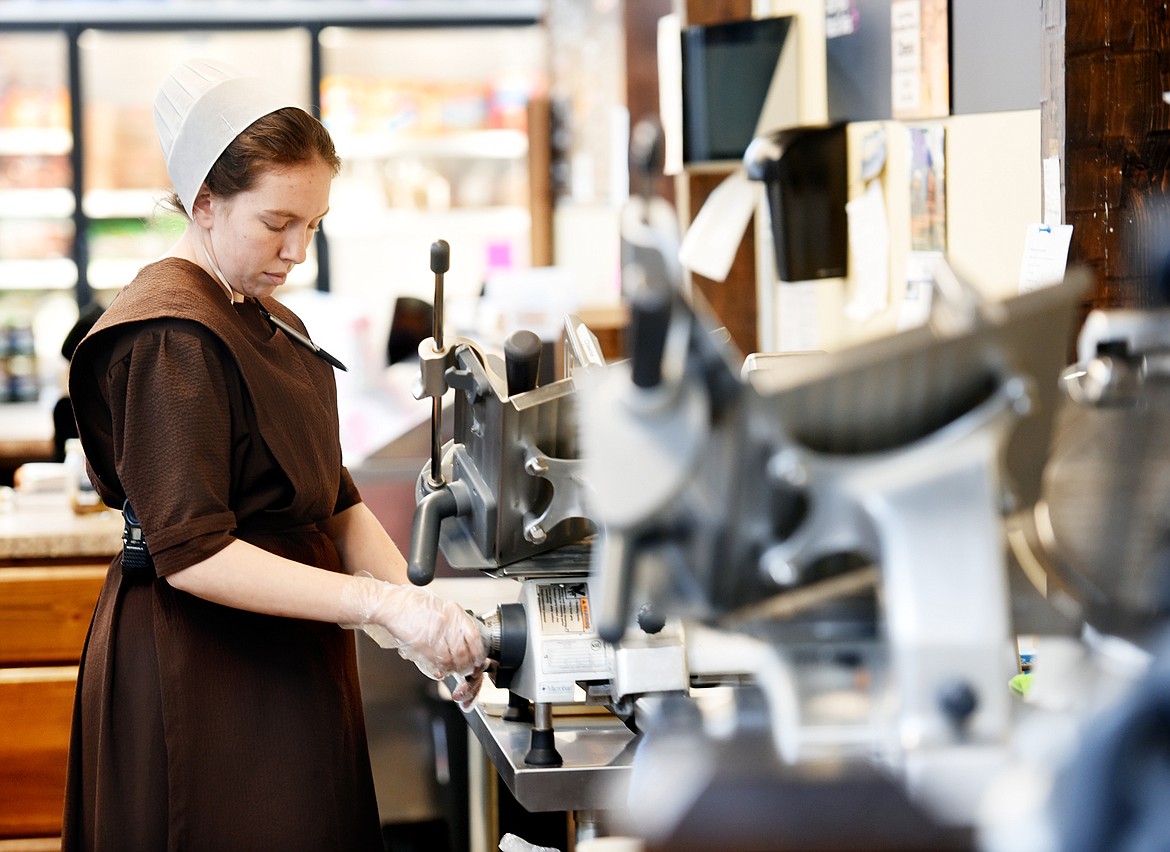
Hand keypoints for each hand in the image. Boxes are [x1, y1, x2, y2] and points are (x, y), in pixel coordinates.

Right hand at [340, 574, 486, 679]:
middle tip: (467, 668)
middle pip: (464, 651)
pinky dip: (441, 668)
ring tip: (454, 669)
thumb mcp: (440, 607)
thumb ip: (454, 622)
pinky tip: (442, 668)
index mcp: (454, 611)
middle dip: (467, 664)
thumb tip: (465, 639)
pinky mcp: (422, 644)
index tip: (478, 658)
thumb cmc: (413, 605)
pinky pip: (437, 661)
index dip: (478, 651)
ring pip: (451, 659)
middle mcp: (447, 622)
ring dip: (454, 668)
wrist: (392, 605)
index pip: (474, 635)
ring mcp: (434, 634)